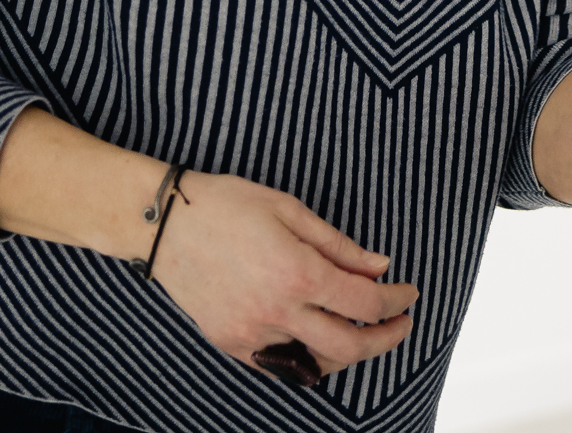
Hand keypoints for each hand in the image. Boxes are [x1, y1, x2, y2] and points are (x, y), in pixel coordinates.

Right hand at [152, 171, 417, 378]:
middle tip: (401, 325)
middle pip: (349, 347)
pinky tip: (316, 338)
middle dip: (385, 341)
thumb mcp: (290, 210)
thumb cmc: (226, 205)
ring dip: (346, 353)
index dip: (396, 301)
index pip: (365, 303)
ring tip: (360, 331)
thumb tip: (379, 267)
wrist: (162, 225)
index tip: (408, 292)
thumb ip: (339, 245)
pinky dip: (306, 358)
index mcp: (297, 273)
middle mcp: (277, 312)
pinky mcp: (232, 344)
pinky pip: (280, 366)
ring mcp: (252, 335)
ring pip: (315, 364)